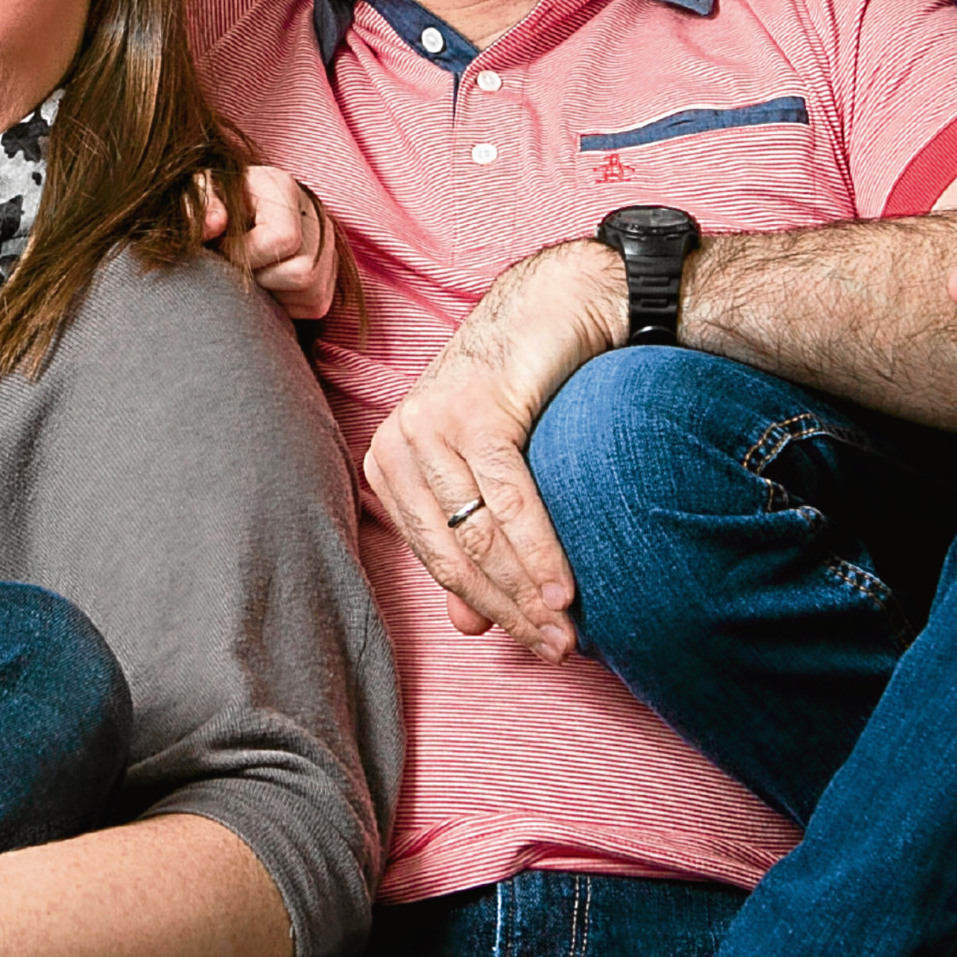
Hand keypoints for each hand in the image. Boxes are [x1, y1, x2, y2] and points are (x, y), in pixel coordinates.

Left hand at [199, 166, 339, 320]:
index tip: (222, 249)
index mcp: (283, 188)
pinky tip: (263, 282)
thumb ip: (199, 204)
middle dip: (259, 276)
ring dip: (273, 291)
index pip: (283, 238)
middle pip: (302, 272)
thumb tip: (214, 226)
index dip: (245, 254)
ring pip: (311, 292)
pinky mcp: (328, 276)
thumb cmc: (213, 201)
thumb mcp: (197, 191)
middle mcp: (315, 215)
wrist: (233, 210)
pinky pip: (314, 304)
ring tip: (249, 272)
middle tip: (234, 265)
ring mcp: (328, 247)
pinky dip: (285, 302)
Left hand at [363, 240, 623, 661]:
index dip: (488, 609)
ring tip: (567, 631)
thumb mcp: (488, 470)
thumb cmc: (524, 388)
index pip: (436, 560)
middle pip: (454, 555)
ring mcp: (430, 427)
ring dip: (528, 593)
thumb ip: (473, 543)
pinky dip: (538, 553)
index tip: (536, 644)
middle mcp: (398, 445)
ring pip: (479, 536)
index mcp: (389, 463)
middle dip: (509, 611)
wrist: (556, 306)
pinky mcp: (473, 414)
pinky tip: (563, 590)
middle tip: (557, 650)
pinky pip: (508, 502)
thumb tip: (468, 627)